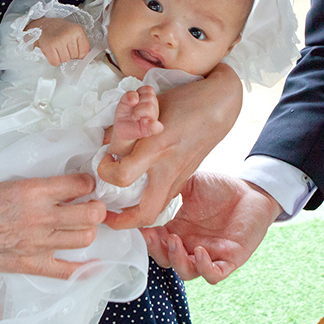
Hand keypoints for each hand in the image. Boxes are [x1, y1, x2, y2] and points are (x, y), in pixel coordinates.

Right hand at [0, 173, 107, 278]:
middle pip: (91, 213)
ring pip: (85, 238)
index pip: (81, 184)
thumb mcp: (12, 183)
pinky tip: (93, 263)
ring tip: (81, 227)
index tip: (87, 185)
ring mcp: (39, 243)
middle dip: (97, 207)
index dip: (89, 183)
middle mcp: (41, 217)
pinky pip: (68, 271)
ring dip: (88, 231)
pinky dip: (85, 269)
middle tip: (91, 206)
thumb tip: (69, 186)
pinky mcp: (33, 264)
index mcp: (35, 191)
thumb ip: (42, 186)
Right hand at [29, 17, 90, 65]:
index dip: (79, 53)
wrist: (44, 26)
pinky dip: (54, 60)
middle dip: (69, 54)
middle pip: (74, 56)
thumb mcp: (74, 32)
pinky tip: (52, 52)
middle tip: (63, 46)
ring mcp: (58, 41)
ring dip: (61, 57)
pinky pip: (55, 62)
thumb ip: (81, 44)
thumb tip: (83, 59)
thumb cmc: (60, 30)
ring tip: (57, 48)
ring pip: (65, 60)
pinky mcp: (49, 46)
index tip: (73, 49)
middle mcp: (68, 35)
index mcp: (77, 30)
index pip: (84, 52)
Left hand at [99, 63, 241, 228]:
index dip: (105, 172)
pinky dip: (149, 201)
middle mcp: (168, 168)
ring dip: (136, 216)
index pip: (122, 176)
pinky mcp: (186, 178)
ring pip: (157, 211)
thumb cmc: (185, 102)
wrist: (219, 107)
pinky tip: (140, 191)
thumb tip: (106, 143)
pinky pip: (165, 199)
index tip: (105, 161)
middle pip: (144, 213)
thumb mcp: (149, 108)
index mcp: (156, 148)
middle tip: (107, 212)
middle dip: (122, 221)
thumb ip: (127, 127)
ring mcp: (179, 176)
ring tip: (120, 209)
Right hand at [142, 172, 281, 282]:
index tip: (135, 225)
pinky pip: (213, 274)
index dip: (145, 237)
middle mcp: (190, 246)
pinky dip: (204, 267)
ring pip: (186, 272)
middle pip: (166, 260)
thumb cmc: (220, 188)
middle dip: (155, 250)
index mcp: (178, 230)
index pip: (155, 241)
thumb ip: (170, 186)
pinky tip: (200, 251)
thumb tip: (145, 185)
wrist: (251, 192)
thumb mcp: (191, 183)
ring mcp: (209, 255)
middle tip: (150, 235)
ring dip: (177, 260)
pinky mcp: (229, 260)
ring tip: (174, 241)